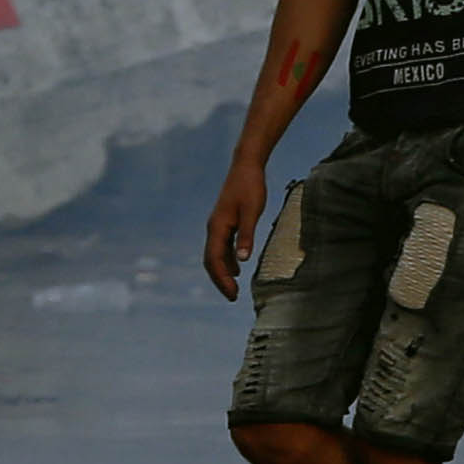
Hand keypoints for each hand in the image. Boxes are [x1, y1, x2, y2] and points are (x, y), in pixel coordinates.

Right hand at [202, 160, 268, 301]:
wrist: (246, 166)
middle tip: (233, 297)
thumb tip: (243, 259)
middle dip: (220, 280)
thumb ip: (247, 235)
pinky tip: (237, 267)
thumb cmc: (250, 186)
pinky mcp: (225, 222)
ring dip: (223, 272)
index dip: (222, 279)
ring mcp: (218, 225)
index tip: (232, 295)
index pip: (214, 260)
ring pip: (215, 255)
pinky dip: (227, 260)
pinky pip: (222, 247)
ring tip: (234, 288)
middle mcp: (213, 228)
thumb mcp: (252, 211)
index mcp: (217, 227)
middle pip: (211, 261)